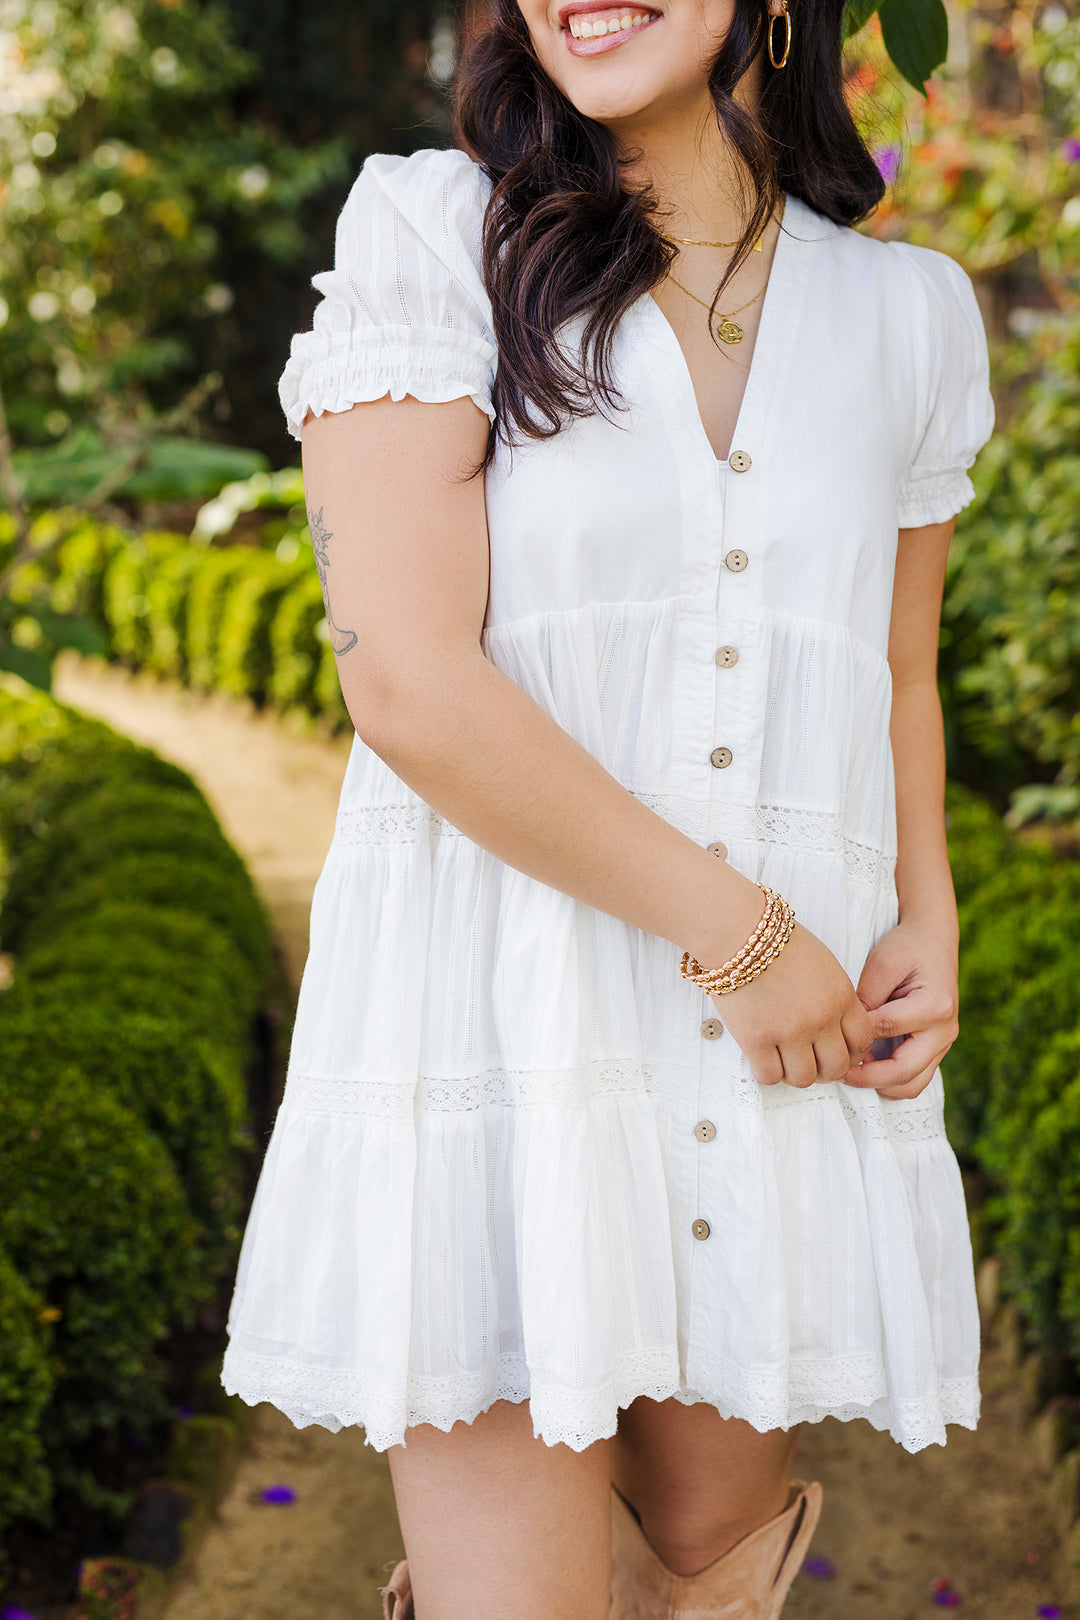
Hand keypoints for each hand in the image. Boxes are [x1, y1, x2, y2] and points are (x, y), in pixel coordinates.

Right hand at [713, 921, 875, 1088]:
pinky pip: (769, 1076)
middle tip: (810, 1061)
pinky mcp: (756, 1038)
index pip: (862, 1042)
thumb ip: (836, 998)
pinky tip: (762, 1057)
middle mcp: (821, 1018)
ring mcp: (789, 1030)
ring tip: (783, 1059)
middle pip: (836, 1067)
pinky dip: (767, 1072)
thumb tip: (836, 1031)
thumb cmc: (775, 942)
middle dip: (825, 1070)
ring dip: (794, 1073)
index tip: (837, 1052)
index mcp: (841, 996)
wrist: (737, 930)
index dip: (852, 1053)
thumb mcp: (824, 965)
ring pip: (804, 1078)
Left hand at [841, 919, 959, 1098]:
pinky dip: (889, 1079)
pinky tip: (864, 1066)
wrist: (934, 942)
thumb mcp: (882, 963)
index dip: (856, 1035)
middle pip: (905, 1073)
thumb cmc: (907, 948)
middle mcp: (944, 1031)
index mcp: (934, 1006)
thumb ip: (866, 998)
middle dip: (867, 1078)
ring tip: (850, 1070)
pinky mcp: (936, 1050)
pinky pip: (914, 1078)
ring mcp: (943, 1044)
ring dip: (880, 1084)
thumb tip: (845, 1031)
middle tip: (836, 1072)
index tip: (829, 1037)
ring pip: (912, 1085)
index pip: (887, 1029)